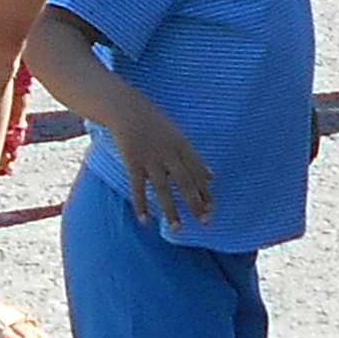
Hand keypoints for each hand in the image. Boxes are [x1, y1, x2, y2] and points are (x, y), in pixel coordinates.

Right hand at [113, 106, 218, 232]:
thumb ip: (193, 157)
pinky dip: (141, 204)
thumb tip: (211, 176)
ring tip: (178, 229)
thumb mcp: (178, 135)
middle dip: (196, 203)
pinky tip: (145, 221)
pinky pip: (138, 187)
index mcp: (182, 145)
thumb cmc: (154, 122)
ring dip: (171, 210)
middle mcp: (168, 153)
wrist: (126, 108)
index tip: (212, 208)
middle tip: (205, 222)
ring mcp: (150, 159)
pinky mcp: (133, 162)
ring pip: (163, 189)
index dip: (205, 190)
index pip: (197, 172)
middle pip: (185, 182)